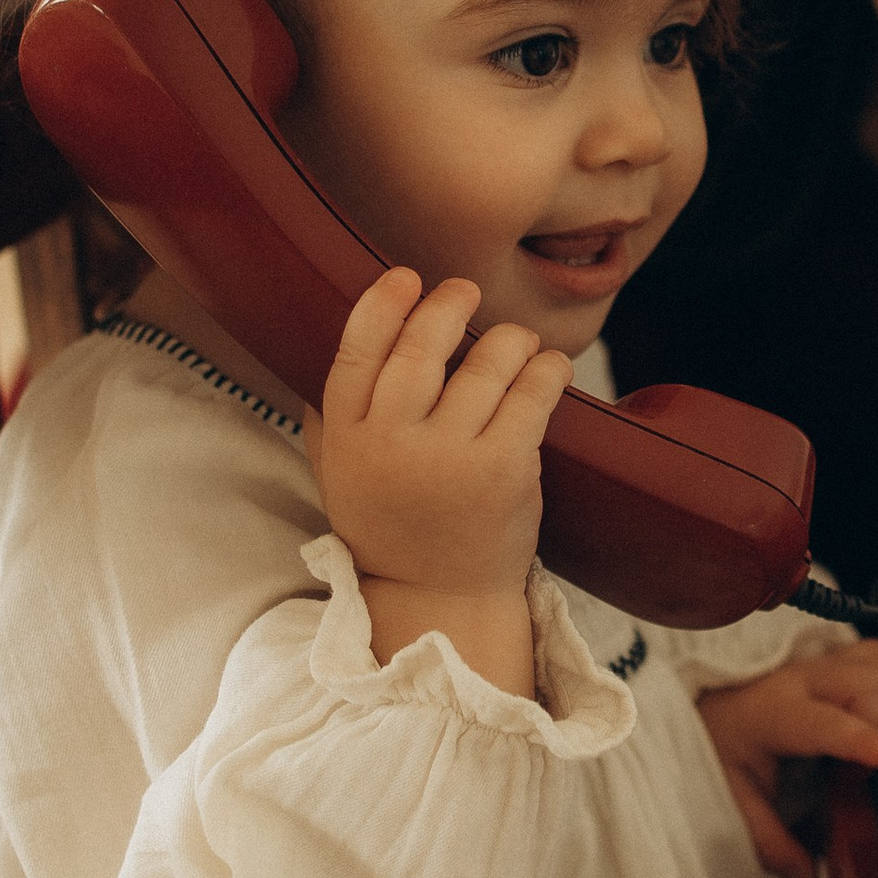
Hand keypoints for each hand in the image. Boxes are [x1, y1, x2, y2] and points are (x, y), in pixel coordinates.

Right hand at [317, 270, 574, 690]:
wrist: (440, 599)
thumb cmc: (394, 528)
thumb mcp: (342, 478)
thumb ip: (330, 421)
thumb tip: (328, 357)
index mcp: (348, 439)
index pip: (357, 353)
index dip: (381, 306)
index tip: (404, 278)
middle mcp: (392, 445)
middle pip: (420, 348)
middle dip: (448, 306)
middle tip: (466, 292)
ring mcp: (448, 458)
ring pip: (485, 364)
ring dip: (508, 339)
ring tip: (516, 341)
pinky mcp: (503, 471)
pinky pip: (532, 394)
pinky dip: (546, 368)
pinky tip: (548, 365)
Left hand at [700, 640, 877, 877]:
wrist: (706, 703)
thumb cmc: (718, 745)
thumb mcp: (731, 798)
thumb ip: (768, 841)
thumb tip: (807, 876)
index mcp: (773, 714)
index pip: (824, 723)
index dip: (863, 739)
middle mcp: (801, 680)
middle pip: (867, 681)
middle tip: (870, 761)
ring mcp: (821, 664)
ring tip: (871, 736)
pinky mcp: (837, 659)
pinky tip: (868, 716)